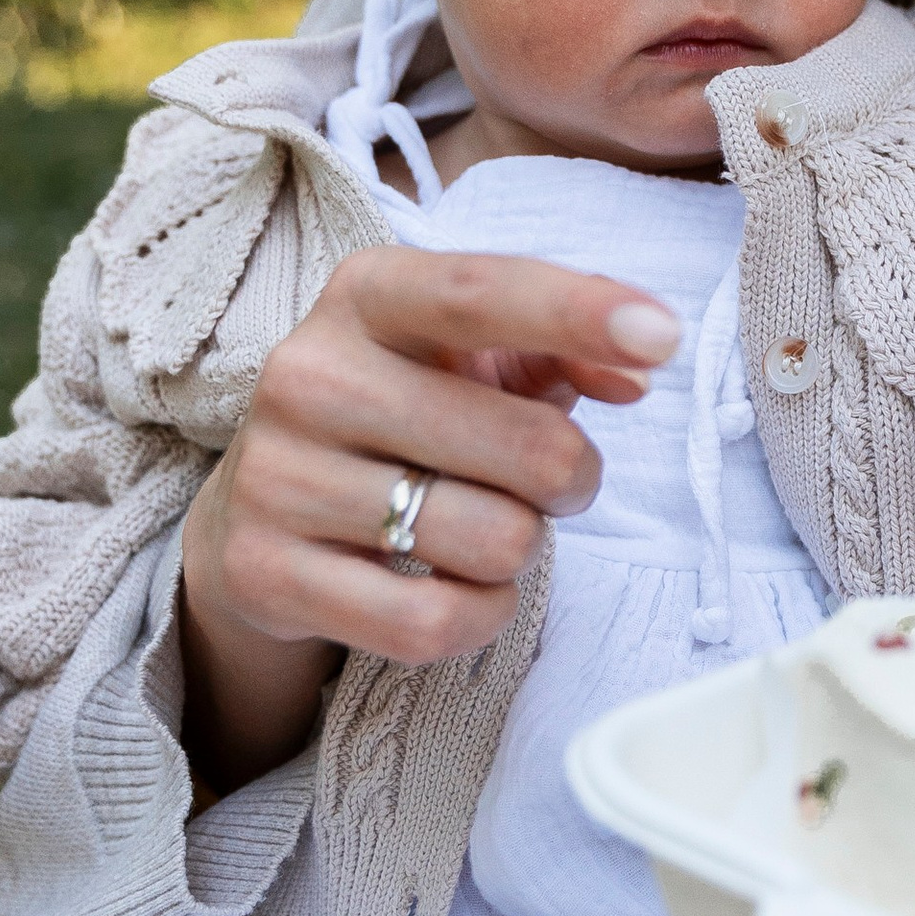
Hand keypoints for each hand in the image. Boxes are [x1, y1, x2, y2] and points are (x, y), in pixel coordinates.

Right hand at [178, 247, 679, 790]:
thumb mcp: (471, 359)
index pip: (479, 293)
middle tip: (544, 484)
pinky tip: (456, 590)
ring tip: (480, 528)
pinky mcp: (265, 573)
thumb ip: (561, 346)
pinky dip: (479, 616)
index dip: (577, 310)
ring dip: (522, 548)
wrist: (252, 513)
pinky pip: (436, 622)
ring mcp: (277, 476)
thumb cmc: (401, 418)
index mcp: (365, 296)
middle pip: (530, 448)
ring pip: (495, 541)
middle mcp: (308, 374)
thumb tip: (639, 369)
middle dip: (573, 479)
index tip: (662, 336)